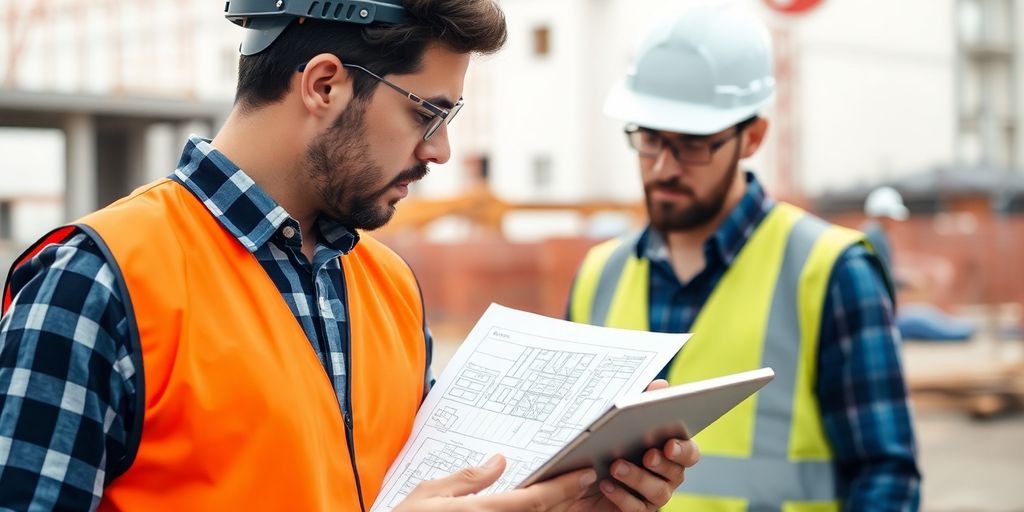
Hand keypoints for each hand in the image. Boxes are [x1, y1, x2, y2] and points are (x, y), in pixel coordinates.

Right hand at [393, 454, 596, 511]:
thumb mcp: (430, 494)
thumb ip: (468, 479)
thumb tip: (499, 462)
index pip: (534, 500)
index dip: (564, 488)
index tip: (585, 474)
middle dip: (567, 499)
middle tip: (588, 482)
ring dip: (555, 510)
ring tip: (572, 495)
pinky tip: (543, 508)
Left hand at [570, 379, 700, 510]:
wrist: (582, 483)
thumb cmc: (608, 447)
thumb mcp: (620, 423)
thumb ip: (642, 404)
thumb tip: (661, 384)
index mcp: (668, 452)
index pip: (689, 452)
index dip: (684, 449)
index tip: (670, 443)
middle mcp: (666, 476)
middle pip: (677, 473)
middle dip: (663, 464)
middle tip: (648, 455)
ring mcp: (652, 497)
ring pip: (659, 492)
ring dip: (639, 478)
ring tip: (617, 466)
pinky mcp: (636, 511)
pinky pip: (636, 508)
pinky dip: (621, 496)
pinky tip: (605, 484)